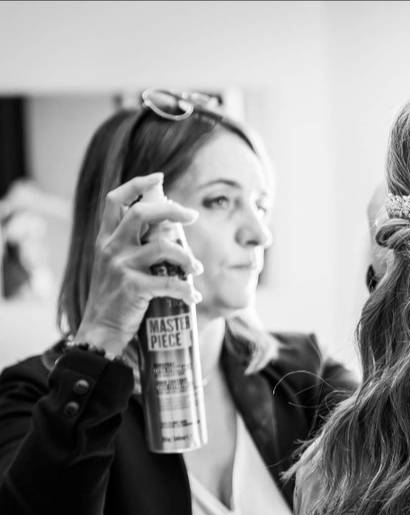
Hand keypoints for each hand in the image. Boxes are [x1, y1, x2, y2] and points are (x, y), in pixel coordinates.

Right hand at [73, 174, 202, 357]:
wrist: (101, 329)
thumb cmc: (116, 296)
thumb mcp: (115, 263)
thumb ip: (132, 243)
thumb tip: (165, 224)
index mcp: (106, 239)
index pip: (114, 200)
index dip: (136, 185)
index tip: (158, 178)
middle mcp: (110, 248)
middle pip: (142, 214)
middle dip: (172, 210)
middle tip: (192, 215)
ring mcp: (120, 267)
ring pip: (162, 248)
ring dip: (186, 257)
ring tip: (196, 268)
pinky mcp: (132, 288)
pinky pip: (169, 283)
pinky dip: (187, 290)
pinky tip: (194, 297)